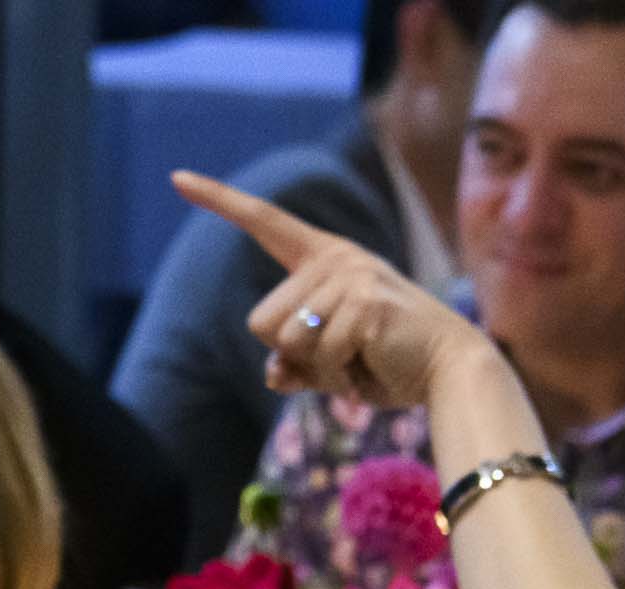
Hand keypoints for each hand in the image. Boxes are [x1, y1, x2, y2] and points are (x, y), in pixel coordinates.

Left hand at [174, 170, 497, 410]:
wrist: (447, 370)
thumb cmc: (386, 362)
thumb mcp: (328, 363)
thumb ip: (294, 363)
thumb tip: (273, 373)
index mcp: (324, 259)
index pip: (264, 222)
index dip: (219, 200)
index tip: (177, 177)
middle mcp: (336, 257)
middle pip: (261, 322)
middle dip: (292, 354)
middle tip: (343, 355)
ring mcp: (351, 276)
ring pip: (284, 341)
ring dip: (316, 368)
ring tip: (359, 359)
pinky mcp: (364, 303)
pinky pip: (317, 356)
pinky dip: (338, 376)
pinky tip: (370, 366)